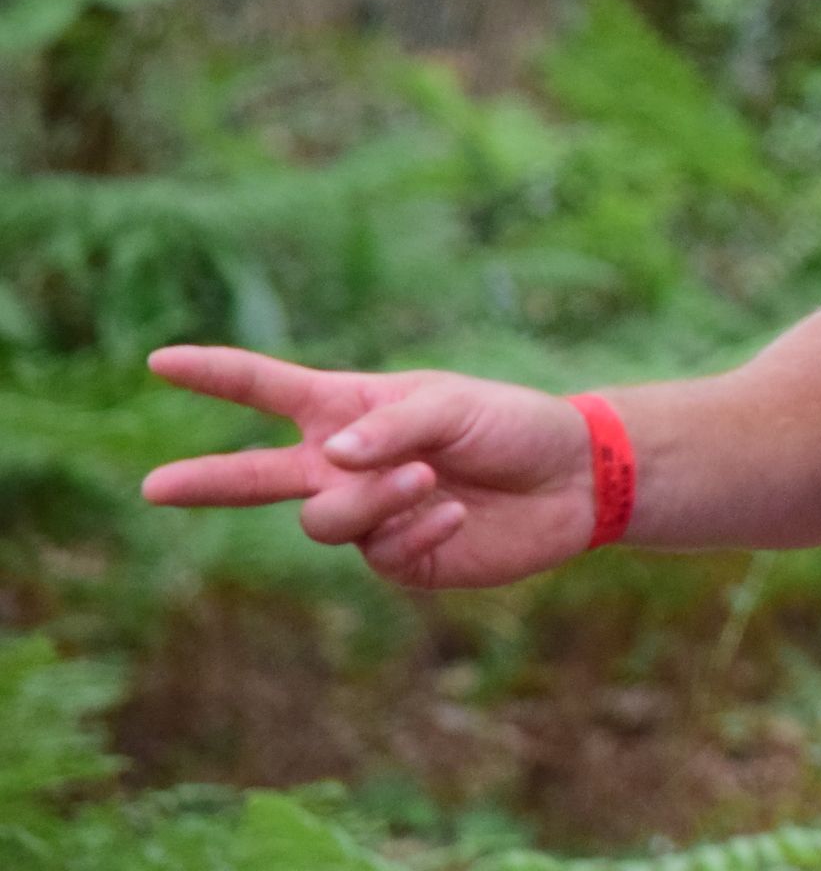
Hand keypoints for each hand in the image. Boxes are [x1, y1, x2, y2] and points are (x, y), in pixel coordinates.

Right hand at [141, 346, 597, 589]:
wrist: (569, 479)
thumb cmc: (511, 424)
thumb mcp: (454, 404)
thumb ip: (390, 425)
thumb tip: (330, 458)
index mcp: (349, 410)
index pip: (268, 390)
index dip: (215, 374)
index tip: (160, 360)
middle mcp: (345, 464)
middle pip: (255, 476)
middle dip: (204, 481)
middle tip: (153, 486)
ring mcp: (368, 514)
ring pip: (323, 519)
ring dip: (371, 498)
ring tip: (427, 477)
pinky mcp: (398, 558)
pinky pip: (376, 552)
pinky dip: (414, 530)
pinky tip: (452, 513)